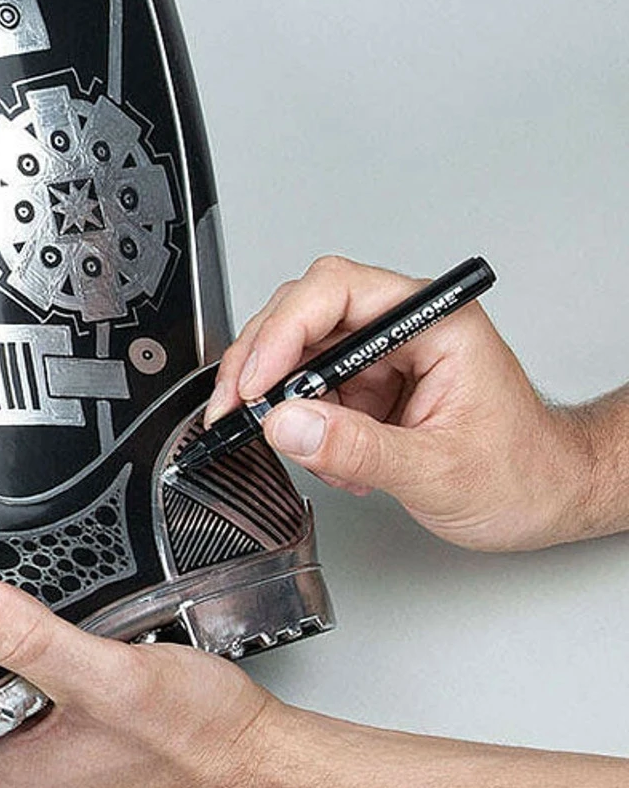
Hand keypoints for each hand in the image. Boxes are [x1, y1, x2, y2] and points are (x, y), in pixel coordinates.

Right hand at [206, 255, 598, 550]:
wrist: (551, 496)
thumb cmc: (525, 471)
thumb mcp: (438, 469)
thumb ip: (358, 447)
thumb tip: (287, 425)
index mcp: (432, 319)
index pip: (336, 291)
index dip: (284, 330)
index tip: (258, 381)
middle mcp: (403, 324)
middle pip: (304, 312)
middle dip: (262, 362)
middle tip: (237, 407)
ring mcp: (384, 351)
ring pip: (299, 350)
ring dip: (283, 401)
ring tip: (303, 447)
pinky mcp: (372, 380)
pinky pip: (312, 387)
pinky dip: (304, 423)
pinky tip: (329, 455)